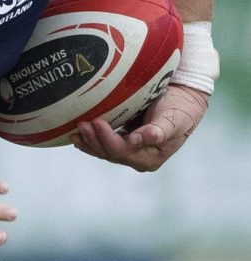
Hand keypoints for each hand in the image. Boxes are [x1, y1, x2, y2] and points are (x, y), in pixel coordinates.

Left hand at [70, 83, 208, 171]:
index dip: (107, 139)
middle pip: (109, 153)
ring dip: (88, 141)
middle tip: (81, 123)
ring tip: (75, 130)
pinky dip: (91, 139)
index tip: (98, 122)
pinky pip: (103, 144)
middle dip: (93, 140)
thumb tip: (138, 140)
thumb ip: (158, 131)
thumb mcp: (174, 119)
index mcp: (151, 158)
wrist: (184, 101)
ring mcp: (130, 152)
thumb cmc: (181, 109)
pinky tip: (78, 134)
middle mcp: (139, 159)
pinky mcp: (124, 142)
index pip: (122, 151)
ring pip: (103, 151)